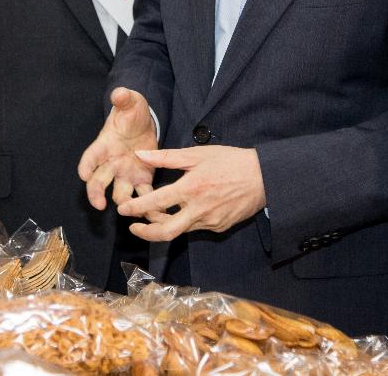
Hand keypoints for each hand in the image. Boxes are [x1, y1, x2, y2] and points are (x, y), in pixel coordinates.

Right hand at [78, 87, 158, 209]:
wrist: (143, 124)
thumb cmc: (131, 113)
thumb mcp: (129, 102)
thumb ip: (124, 99)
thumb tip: (119, 92)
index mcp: (104, 145)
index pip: (90, 157)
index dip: (86, 165)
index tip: (83, 174)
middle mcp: (110, 163)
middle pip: (98, 181)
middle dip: (95, 193)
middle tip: (98, 204)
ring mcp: (125, 174)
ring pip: (119, 193)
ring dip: (123, 202)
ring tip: (127, 211)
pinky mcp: (142, 180)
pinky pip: (143, 195)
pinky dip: (147, 205)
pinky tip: (154, 212)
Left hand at [117, 146, 265, 240]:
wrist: (264, 177)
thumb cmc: (230, 160)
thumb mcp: (197, 154)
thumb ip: (166, 156)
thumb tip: (140, 154)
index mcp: (191, 188)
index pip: (156, 203)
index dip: (136, 208)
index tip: (123, 210)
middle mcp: (199, 210)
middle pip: (166, 231)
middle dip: (146, 232)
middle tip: (133, 226)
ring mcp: (210, 222)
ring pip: (180, 230)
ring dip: (164, 224)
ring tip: (155, 213)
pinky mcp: (219, 227)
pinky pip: (196, 228)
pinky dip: (184, 221)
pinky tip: (183, 210)